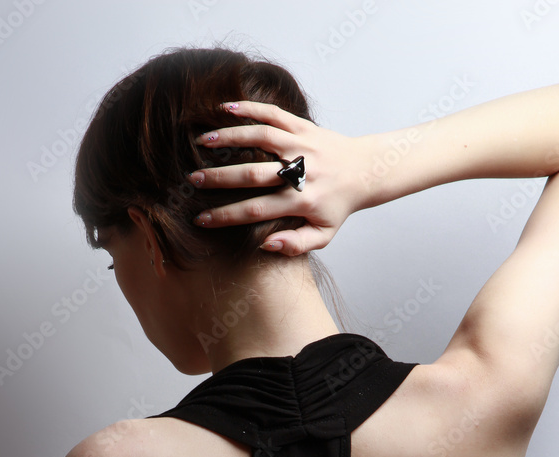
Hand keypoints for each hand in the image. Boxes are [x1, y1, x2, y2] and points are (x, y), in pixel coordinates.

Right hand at [188, 100, 367, 256]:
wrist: (365, 171)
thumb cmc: (337, 206)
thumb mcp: (323, 235)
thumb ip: (295, 244)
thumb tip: (265, 245)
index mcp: (302, 201)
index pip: (257, 210)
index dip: (226, 215)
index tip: (201, 219)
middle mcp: (301, 172)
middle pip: (254, 174)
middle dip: (221, 178)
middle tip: (193, 180)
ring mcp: (302, 145)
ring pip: (261, 138)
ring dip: (229, 138)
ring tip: (202, 142)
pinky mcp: (304, 126)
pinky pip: (274, 114)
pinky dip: (250, 109)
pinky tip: (226, 108)